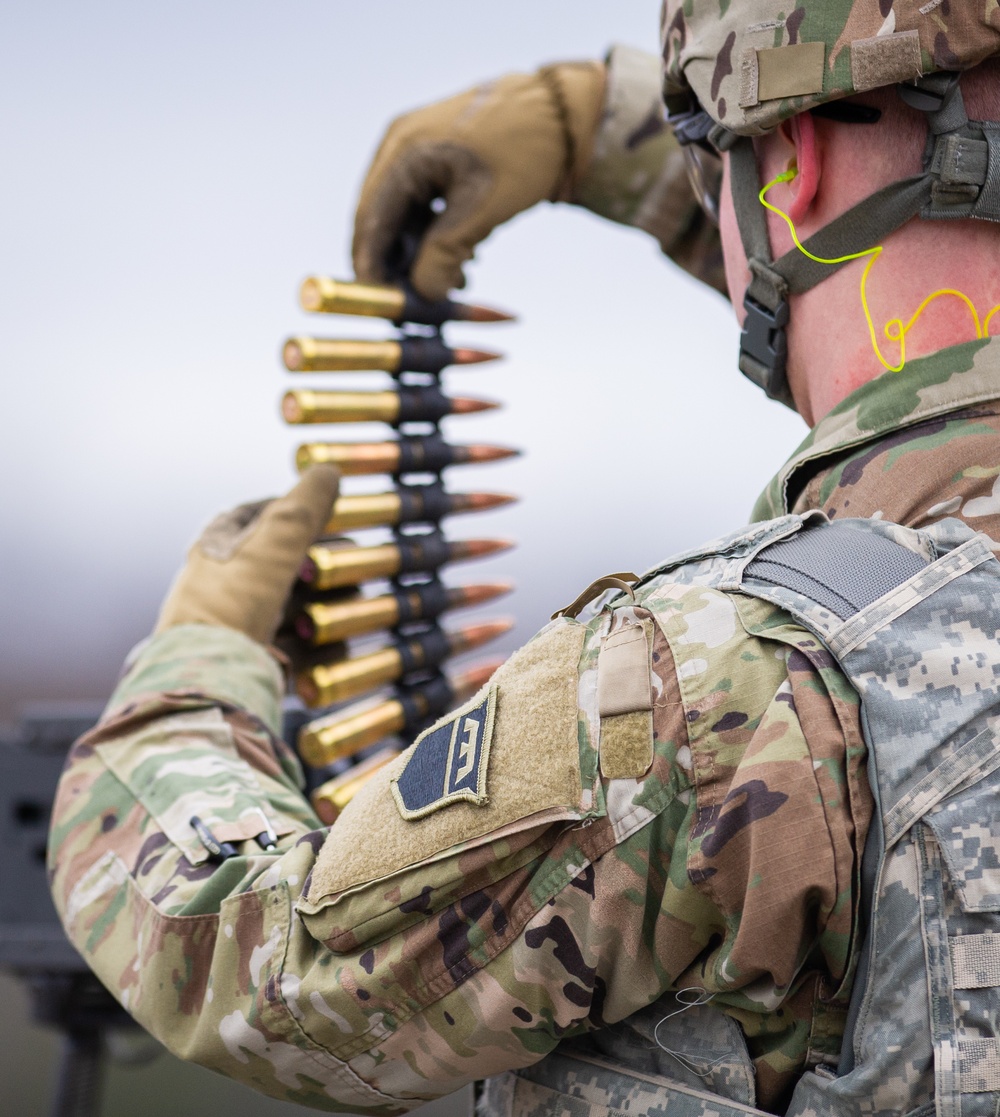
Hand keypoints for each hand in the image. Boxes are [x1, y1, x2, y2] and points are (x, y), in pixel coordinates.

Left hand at [155, 466, 339, 645]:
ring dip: (321, 616)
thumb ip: (304, 506)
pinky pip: (306, 650)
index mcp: (222, 541)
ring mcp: (246, 623)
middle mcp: (231, 579)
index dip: (306, 518)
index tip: (332, 525)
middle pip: (298, 565)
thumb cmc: (232, 602)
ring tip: (314, 624)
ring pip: (307, 607)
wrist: (206, 680)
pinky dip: (318, 652)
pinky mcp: (261, 661)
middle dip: (321, 576)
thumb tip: (328, 471)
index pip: (274, 515)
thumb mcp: (273, 542)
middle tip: (322, 581)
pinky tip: (316, 654)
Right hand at [352, 61, 605, 300]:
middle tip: (425, 300)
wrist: (568, 115)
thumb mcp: (483, 209)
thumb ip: (445, 254)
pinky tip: (465, 259)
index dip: (372, 267)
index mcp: (403, 150)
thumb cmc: (526, 152)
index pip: (370, 220)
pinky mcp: (441, 159)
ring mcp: (420, 150)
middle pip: (383, 220)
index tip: (384, 305)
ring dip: (423, 254)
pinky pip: (425, 205)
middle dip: (401, 264)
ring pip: (405, 216)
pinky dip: (437, 236)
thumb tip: (422, 294)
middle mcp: (402, 146)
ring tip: (458, 281)